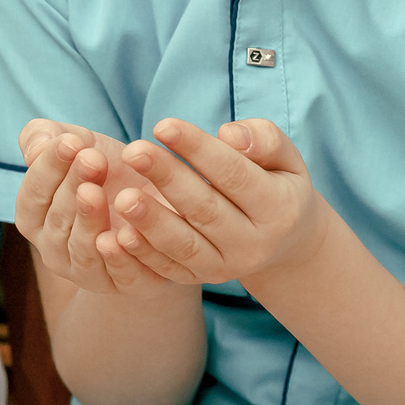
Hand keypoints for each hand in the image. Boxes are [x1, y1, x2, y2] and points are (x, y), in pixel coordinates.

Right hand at [13, 121, 173, 295]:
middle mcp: (55, 251)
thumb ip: (47, 137)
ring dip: (89, 221)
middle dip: (72, 188)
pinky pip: (120, 276)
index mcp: (36, 218)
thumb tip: (37, 145)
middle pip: (57, 222)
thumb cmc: (110, 173)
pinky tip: (125, 233)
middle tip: (92, 159)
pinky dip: (120, 258)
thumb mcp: (80, 145)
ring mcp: (88, 272)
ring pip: (83, 251)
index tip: (71, 141)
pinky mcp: (126, 285)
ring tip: (97, 191)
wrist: (162, 207)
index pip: (32, 196)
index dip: (48, 169)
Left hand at [98, 118, 336, 287]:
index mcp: (278, 209)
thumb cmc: (276, 183)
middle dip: (166, 179)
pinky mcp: (203, 278)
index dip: (198, 150)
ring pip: (184, 245)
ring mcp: (227, 267)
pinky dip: (143, 255)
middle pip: (205, 209)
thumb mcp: (286, 158)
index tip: (163, 125)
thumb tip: (228, 135)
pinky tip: (117, 235)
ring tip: (121, 196)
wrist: (284, 241)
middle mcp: (254, 243)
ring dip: (151, 221)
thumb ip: (264, 140)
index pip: (234, 174)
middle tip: (133, 151)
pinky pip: (170, 270)